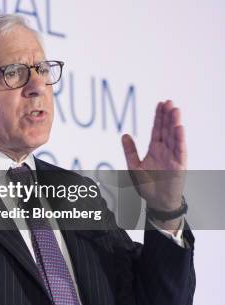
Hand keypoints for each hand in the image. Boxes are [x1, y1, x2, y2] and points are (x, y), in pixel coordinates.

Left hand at [121, 100, 186, 214]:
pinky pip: (179, 150)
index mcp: (154, 149)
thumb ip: (129, 151)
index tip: (160, 104)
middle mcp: (165, 150)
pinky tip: (179, 128)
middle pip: (166, 129)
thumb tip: (124, 135)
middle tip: (168, 102)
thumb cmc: (146, 186)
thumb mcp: (133, 166)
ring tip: (174, 110)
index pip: (157, 129)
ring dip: (174, 123)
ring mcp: (172, 156)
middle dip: (167, 116)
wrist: (156, 202)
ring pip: (174, 136)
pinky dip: (179, 139)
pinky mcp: (179, 165)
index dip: (158, 116)